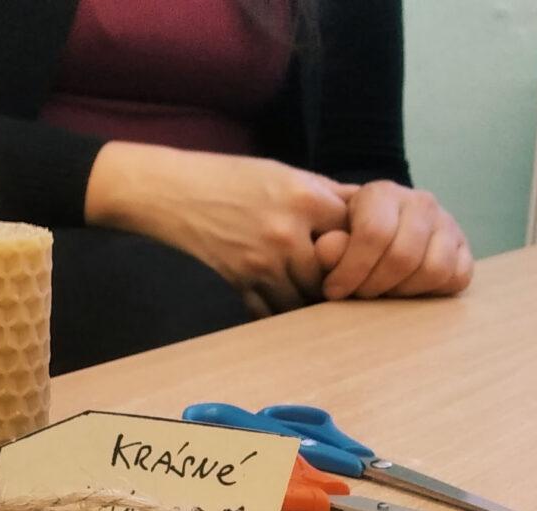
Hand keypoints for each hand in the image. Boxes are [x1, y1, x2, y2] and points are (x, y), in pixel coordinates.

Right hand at [85, 142, 350, 311]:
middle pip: (335, 273)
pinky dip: (280, 313)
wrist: (173, 192)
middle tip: (346, 285)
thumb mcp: (282, 172)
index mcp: (305, 198)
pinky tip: (284, 307)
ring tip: (317, 298)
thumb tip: (363, 209)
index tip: (364, 250)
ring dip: (313, 301)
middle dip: (341, 280)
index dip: (363, 243)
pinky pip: (271, 312)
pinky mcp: (241, 282)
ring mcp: (263, 262)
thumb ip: (324, 192)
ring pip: (306, 299)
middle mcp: (288, 233)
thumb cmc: (229, 176)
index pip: (357, 231)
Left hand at [314, 181, 472, 299]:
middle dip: (374, 286)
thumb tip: (326, 250)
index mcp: (383, 193)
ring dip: (403, 292)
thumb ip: (327, 246)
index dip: (351, 270)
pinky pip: (458, 278)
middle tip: (357, 295)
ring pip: (434, 270)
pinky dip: (432, 292)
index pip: (373, 233)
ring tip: (381, 293)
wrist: (380, 234)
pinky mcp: (464, 247)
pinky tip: (407, 291)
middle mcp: (421, 202)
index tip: (333, 290)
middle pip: (403, 257)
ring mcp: (448, 223)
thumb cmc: (348, 240)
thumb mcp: (331, 239)